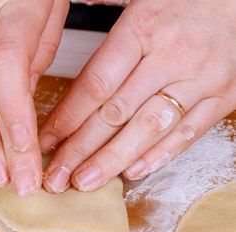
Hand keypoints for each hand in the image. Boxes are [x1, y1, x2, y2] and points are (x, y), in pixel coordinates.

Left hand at [39, 0, 235, 192]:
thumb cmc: (182, 1)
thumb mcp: (136, 5)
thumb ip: (102, 39)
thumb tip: (57, 60)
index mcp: (142, 29)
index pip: (95, 85)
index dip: (66, 119)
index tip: (45, 141)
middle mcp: (172, 56)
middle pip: (116, 113)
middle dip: (80, 150)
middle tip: (56, 175)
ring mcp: (201, 79)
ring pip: (149, 129)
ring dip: (112, 160)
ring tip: (85, 181)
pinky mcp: (224, 96)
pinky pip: (187, 134)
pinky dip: (157, 156)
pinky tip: (130, 172)